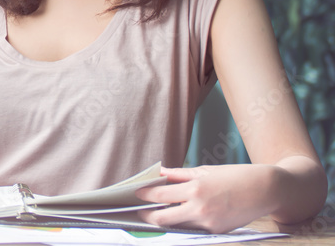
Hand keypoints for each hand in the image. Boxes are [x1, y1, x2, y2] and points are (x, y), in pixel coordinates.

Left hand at [135, 165, 279, 233]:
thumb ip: (179, 175)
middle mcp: (201, 209)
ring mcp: (209, 223)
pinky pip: (194, 228)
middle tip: (138, 211)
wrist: (266, 190)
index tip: (135, 193)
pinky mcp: (218, 231)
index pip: (160, 196)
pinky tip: (178, 215)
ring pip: (178, 226)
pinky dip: (184, 222)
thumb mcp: (205, 171)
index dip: (144, 195)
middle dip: (147, 216)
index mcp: (196, 190)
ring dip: (165, 220)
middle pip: (163, 219)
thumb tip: (159, 173)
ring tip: (155, 212)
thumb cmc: (235, 176)